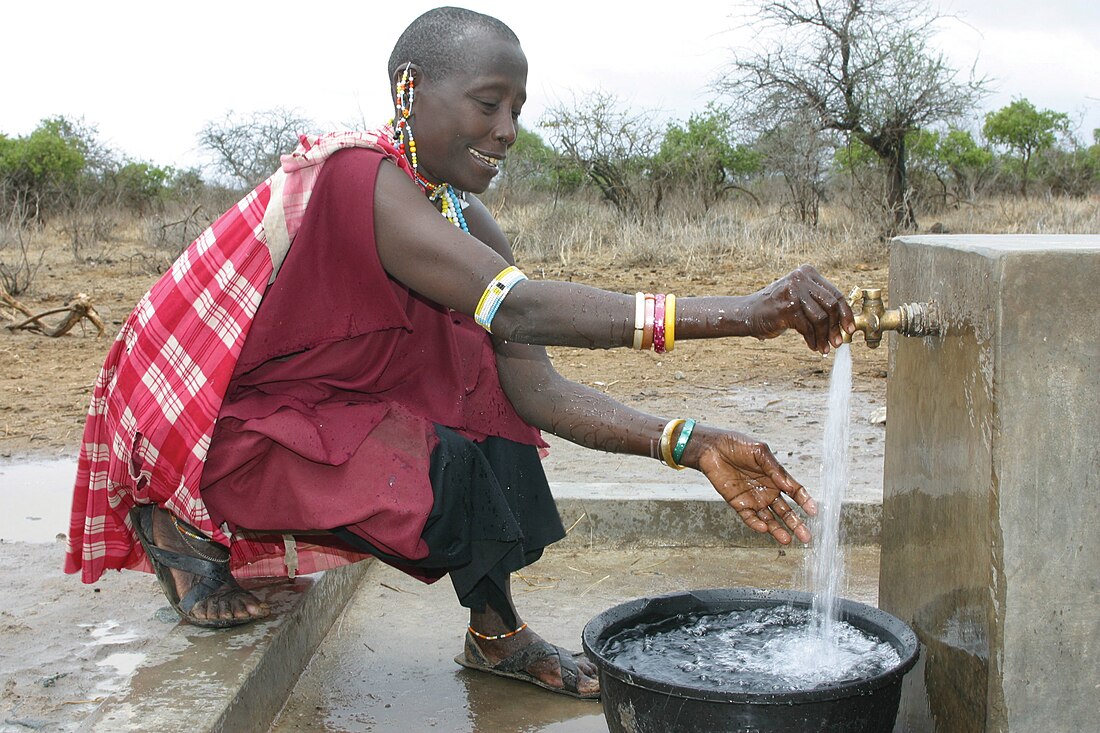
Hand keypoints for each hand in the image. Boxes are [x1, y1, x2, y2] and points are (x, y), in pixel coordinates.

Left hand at [687, 428, 816, 544]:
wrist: (712, 448)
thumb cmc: (737, 445)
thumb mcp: (759, 452)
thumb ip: (774, 469)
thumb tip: (790, 486)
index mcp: (776, 477)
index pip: (795, 492)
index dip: (805, 501)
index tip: (814, 512)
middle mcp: (767, 491)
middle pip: (786, 511)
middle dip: (796, 523)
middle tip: (806, 536)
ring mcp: (754, 499)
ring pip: (770, 518)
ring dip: (778, 530)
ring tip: (787, 540)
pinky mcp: (739, 504)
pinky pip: (750, 518)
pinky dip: (757, 524)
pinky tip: (764, 528)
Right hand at [746, 265, 854, 353]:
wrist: (748, 314)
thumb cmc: (776, 309)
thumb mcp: (799, 298)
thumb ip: (819, 303)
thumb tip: (843, 323)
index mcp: (807, 272)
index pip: (835, 293)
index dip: (846, 313)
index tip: (849, 329)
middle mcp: (801, 278)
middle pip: (831, 305)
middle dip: (836, 327)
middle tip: (838, 342)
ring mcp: (793, 291)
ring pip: (821, 318)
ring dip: (824, 337)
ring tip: (824, 347)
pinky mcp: (787, 307)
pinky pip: (808, 328)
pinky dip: (813, 340)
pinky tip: (813, 346)